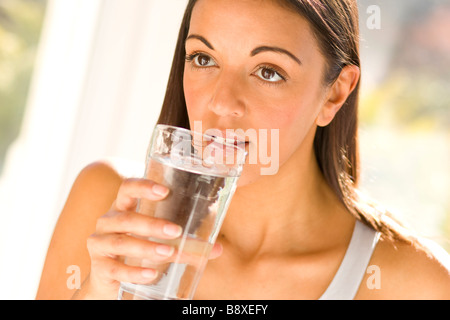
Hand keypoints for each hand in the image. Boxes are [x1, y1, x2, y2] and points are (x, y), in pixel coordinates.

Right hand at [79, 178, 221, 298]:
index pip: (127, 188)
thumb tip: (217, 249)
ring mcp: (99, 244)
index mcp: (123, 207)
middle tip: (175, 231)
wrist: (111, 277)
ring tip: (167, 253)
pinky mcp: (99, 267)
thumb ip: (186, 243)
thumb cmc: (140, 250)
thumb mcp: (159, 240)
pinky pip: (115, 269)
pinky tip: (150, 275)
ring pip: (121, 243)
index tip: (164, 191)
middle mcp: (108, 222)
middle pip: (126, 218)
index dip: (143, 186)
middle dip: (151, 224)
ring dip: (146, 248)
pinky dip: (134, 272)